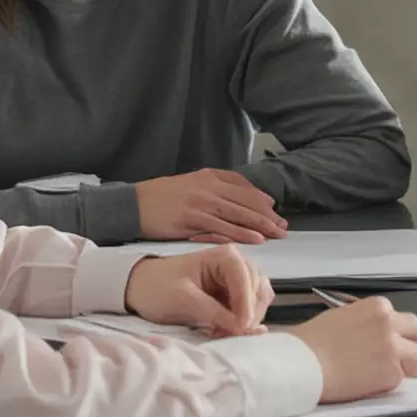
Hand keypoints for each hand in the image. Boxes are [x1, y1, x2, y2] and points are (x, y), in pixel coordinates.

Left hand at [123, 245, 273, 337]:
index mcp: (225, 256)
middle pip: (258, 290)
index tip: (240, 327)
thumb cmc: (157, 288)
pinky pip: (250, 308)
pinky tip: (226, 329)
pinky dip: (242, 321)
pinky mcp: (234, 294)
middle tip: (230, 334)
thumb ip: (214, 312)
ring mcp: (238, 279)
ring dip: (247, 319)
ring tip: (225, 333)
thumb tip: (242, 327)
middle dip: (247, 314)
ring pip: (258, 300)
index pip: (246, 279)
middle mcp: (237, 264)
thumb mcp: (183, 300)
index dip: (246, 304)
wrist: (140, 288)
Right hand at [135, 169, 286, 244]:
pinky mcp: (192, 220)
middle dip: (267, 215)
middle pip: (246, 202)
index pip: (243, 188)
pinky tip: (255, 239)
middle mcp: (208, 188)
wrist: (133, 204)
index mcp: (209, 177)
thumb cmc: (160, 196)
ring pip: (238, 215)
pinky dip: (240, 234)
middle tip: (283, 226)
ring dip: (260, 225)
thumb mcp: (191, 183)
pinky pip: (222, 228)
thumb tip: (241, 196)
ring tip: (276, 234)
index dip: (262, 200)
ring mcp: (201, 204)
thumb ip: (215, 186)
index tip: (275, 211)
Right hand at [286, 297, 416, 402]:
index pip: (404, 320)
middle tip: (409, 362)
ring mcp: (393, 349)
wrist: (301, 364)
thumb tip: (373, 335)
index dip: (402, 335)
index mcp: (378, 307)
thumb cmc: (310, 342)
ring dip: (413, 369)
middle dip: (416, 348)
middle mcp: (390, 324)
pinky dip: (393, 384)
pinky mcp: (391, 374)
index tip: (397, 345)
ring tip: (398, 377)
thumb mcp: (342, 317)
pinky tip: (376, 385)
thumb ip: (366, 323)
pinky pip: (403, 380)